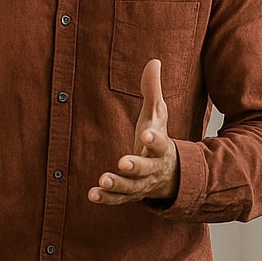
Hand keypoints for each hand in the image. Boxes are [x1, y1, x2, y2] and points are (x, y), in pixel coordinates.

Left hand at [89, 58, 178, 204]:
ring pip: (131, 187)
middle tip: (123, 162)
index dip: (154, 138)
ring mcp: (142, 183)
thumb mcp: (157, 115)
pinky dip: (106, 198)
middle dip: (136, 165)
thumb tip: (154, 61)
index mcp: (162, 148)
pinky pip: (118, 199)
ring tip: (103, 180)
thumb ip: (153, 91)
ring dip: (117, 184)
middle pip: (146, 168)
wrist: (169, 175)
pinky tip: (92, 194)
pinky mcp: (130, 194)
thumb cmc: (157, 139)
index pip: (160, 142)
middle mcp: (153, 168)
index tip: (146, 133)